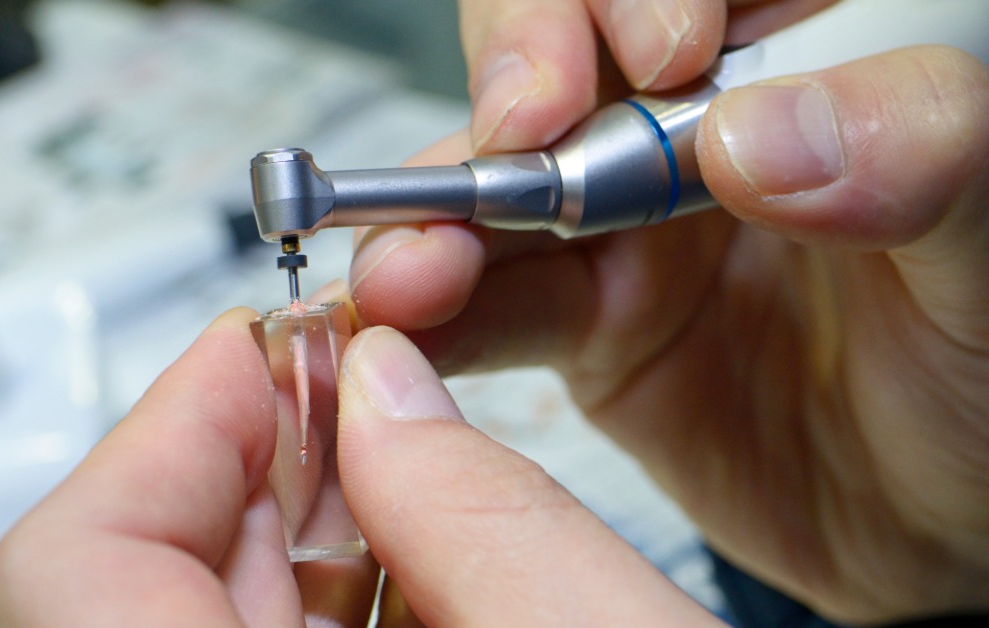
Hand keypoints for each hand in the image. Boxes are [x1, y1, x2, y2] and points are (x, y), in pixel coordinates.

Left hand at [0, 309, 718, 624]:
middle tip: (340, 392)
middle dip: (244, 465)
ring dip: (288, 533)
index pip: (72, 567)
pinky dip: (324, 610)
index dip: (167, 427)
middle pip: (129, 585)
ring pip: (194, 625)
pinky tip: (408, 571)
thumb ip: (483, 511)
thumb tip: (385, 390)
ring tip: (389, 470)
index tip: (264, 351)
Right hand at [349, 0, 988, 622]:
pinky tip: (403, 329)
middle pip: (554, 58)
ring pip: (494, 190)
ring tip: (412, 265)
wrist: (945, 523)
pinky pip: (489, 313)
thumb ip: (914, 157)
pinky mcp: (584, 329)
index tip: (657, 55)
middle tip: (521, 123)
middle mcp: (686, 139)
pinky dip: (434, 322)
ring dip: (435, 218)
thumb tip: (753, 134)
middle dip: (515, 79)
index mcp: (790, 77)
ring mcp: (623, 234)